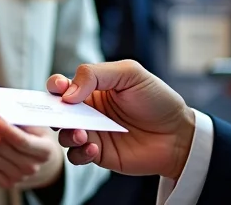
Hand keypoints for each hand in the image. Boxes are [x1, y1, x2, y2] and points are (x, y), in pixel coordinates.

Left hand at [0, 111, 63, 189]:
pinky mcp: (6, 183)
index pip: (22, 141)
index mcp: (44, 150)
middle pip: (0, 147)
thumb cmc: (36, 137)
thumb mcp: (37, 125)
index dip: (7, 130)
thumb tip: (1, 112)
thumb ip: (22, 119)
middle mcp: (31, 167)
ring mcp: (19, 177)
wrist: (40, 161)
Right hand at [48, 61, 195, 179]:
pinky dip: (80, 153)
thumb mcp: (129, 73)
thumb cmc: (157, 99)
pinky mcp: (99, 154)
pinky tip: (94, 148)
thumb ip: (94, 75)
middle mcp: (88, 110)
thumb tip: (67, 93)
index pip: (62, 85)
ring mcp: (92, 133)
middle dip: (52, 113)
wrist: (179, 134)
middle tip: (60, 116)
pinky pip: (77, 156)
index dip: (54, 86)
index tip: (58, 89)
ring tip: (83, 134)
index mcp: (92, 88)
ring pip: (63, 135)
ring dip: (67, 134)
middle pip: (56, 111)